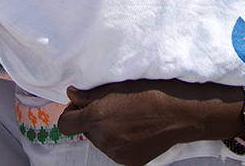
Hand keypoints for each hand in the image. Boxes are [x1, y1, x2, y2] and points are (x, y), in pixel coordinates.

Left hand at [57, 80, 244, 165]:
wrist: (179, 113)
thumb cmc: (149, 92)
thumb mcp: (115, 86)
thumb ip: (88, 94)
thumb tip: (71, 95)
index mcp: (96, 118)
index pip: (65, 124)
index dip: (71, 113)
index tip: (81, 105)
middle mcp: (103, 139)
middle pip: (85, 131)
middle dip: (92, 120)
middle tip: (112, 107)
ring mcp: (116, 153)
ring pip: (101, 141)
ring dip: (107, 131)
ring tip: (128, 117)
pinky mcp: (130, 161)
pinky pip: (116, 150)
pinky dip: (121, 141)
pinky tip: (136, 129)